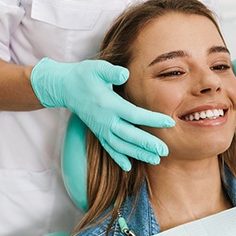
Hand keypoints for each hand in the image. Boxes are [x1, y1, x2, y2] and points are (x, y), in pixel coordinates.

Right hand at [31, 58, 174, 170]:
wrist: (65, 87)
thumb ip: (111, 72)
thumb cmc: (85, 75)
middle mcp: (106, 120)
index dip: (153, 119)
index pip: (134, 114)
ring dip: (138, 154)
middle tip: (165, 151)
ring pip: (121, 146)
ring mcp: (101, 129)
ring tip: (155, 160)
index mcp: (109, 104)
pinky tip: (129, 167)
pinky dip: (118, 158)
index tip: (170, 122)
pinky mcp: (98, 132)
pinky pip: (109, 148)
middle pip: (129, 135)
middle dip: (147, 144)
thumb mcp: (97, 68)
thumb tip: (124, 74)